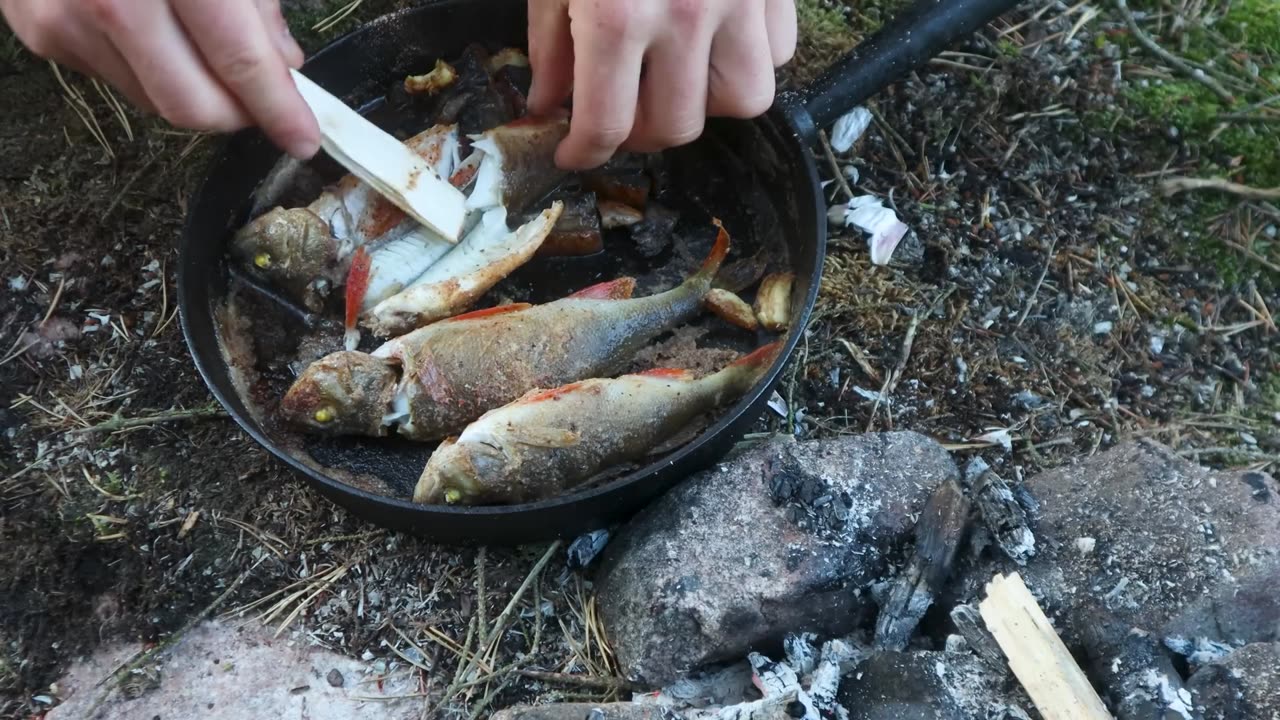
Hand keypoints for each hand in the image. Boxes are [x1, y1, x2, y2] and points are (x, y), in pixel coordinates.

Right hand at [1, 0, 320, 158]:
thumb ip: (257, 2)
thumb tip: (282, 61)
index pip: (238, 60)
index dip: (278, 108)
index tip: (303, 138)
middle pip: (192, 106)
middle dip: (237, 114)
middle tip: (261, 98)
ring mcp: (69, 19)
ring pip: (155, 102)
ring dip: (195, 91)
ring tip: (204, 46)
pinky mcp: (43, 33)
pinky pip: (119, 79)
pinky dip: (152, 70)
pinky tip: (154, 28)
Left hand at [526, 0, 796, 170]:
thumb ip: (550, 43)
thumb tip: (549, 105)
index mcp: (618, 15)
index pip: (606, 125)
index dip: (582, 152)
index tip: (572, 153)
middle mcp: (686, 15)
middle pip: (675, 127)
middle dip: (640, 132)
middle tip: (619, 109)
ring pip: (743, 101)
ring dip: (707, 103)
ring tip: (677, 78)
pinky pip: (778, 52)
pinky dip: (752, 58)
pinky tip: (718, 39)